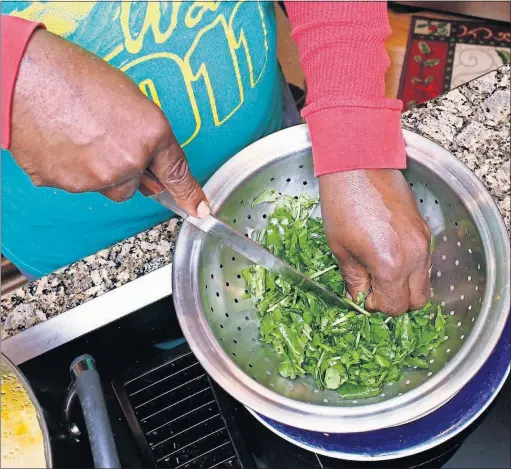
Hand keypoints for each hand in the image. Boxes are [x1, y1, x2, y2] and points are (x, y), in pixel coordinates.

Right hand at [9, 29, 208, 216]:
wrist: (23, 76)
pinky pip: (76, 184)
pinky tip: (62, 143)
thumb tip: (148, 159)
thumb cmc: (74, 76)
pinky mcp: (66, 185)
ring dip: (99, 172)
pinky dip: (72, 169)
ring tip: (78, 137)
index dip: (188, 194)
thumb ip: (145, 135)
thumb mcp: (128, 97)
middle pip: (134, 187)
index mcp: (151, 134)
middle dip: (125, 173)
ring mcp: (96, 178)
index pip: (177, 173)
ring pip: (106, 187)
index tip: (197, 209)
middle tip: (104, 143)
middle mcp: (129, 162)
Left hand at [319, 169, 430, 315]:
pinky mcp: (423, 229)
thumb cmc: (343, 203)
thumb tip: (358, 296)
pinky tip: (388, 254)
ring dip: (404, 285)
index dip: (376, 305)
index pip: (393, 306)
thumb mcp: (340, 248)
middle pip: (417, 301)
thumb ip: (354, 279)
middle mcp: (414, 256)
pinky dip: (410, 268)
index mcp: (391, 264)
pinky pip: (424, 261)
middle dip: (395, 301)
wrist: (358, 165)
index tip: (363, 294)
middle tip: (373, 287)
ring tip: (379, 269)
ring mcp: (423, 242)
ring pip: (424, 282)